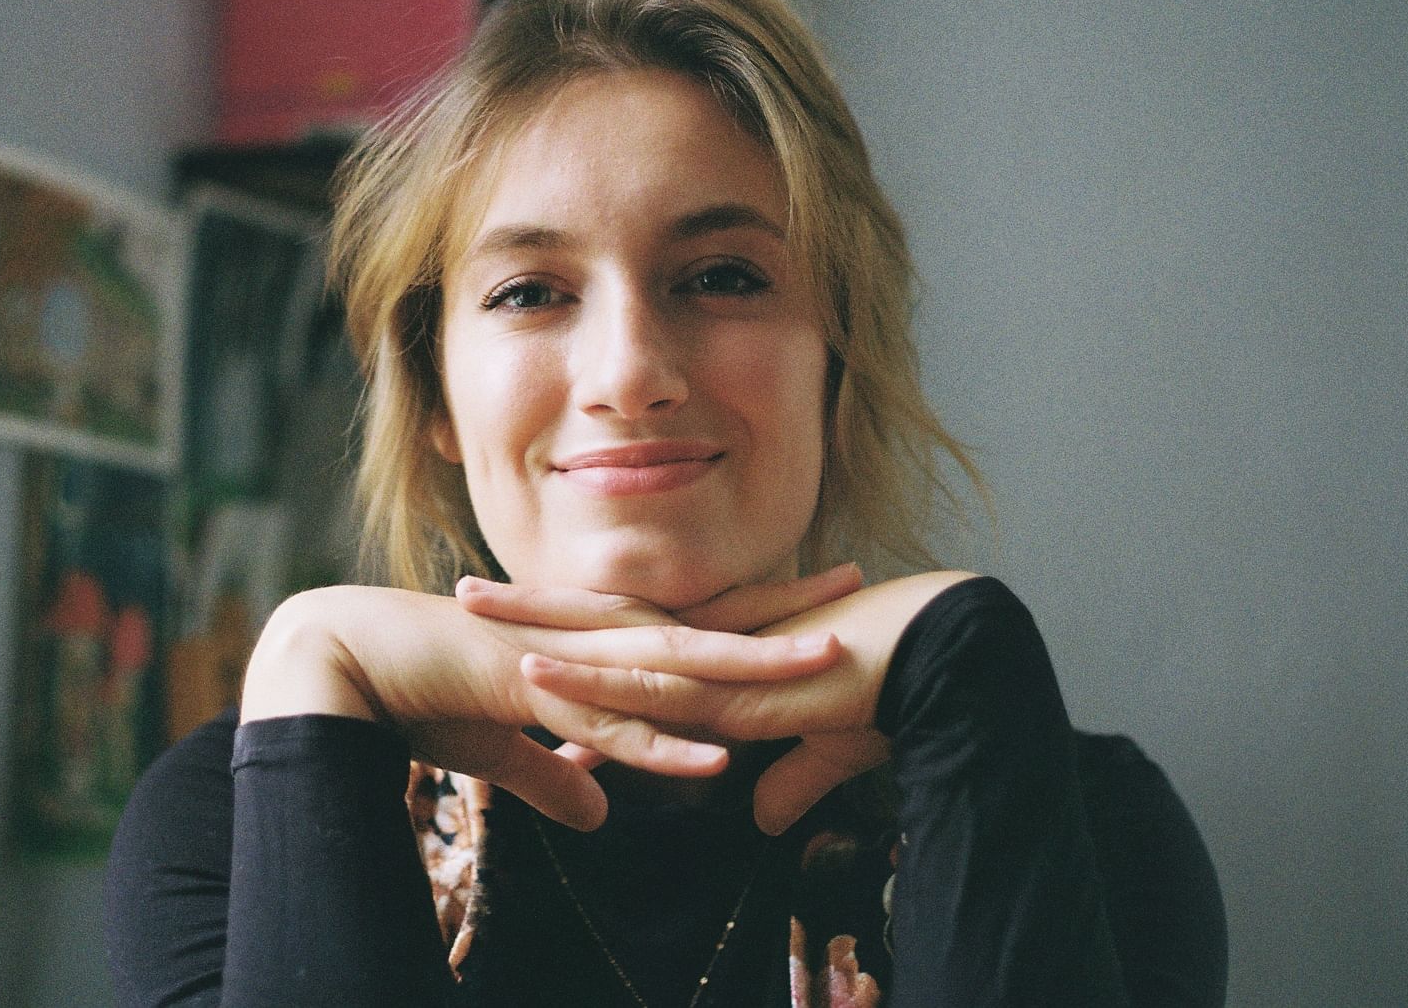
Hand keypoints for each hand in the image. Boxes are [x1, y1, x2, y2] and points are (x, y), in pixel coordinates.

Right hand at [240, 584, 842, 828]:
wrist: (347, 659)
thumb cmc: (422, 688)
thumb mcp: (506, 740)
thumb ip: (556, 774)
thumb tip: (598, 812)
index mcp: (590, 641)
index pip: (691, 622)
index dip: (758, 611)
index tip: (820, 597)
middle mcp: (590, 641)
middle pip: (705, 628)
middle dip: (783, 614)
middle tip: (860, 589)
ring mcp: (567, 666)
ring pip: (674, 670)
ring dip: (749, 672)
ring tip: (820, 667)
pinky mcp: (532, 699)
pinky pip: (609, 731)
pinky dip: (663, 749)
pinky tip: (713, 763)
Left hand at [508, 570, 977, 833]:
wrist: (942, 656)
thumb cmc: (892, 690)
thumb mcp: (827, 745)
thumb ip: (789, 778)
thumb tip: (764, 816)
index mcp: (721, 651)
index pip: (635, 635)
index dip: (579, 628)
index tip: (526, 622)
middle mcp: (705, 646)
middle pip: (600, 620)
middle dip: (531, 609)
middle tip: (466, 592)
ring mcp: (710, 664)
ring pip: (605, 642)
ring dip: (534, 628)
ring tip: (470, 610)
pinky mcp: (725, 693)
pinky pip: (643, 690)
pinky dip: (586, 685)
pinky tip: (535, 677)